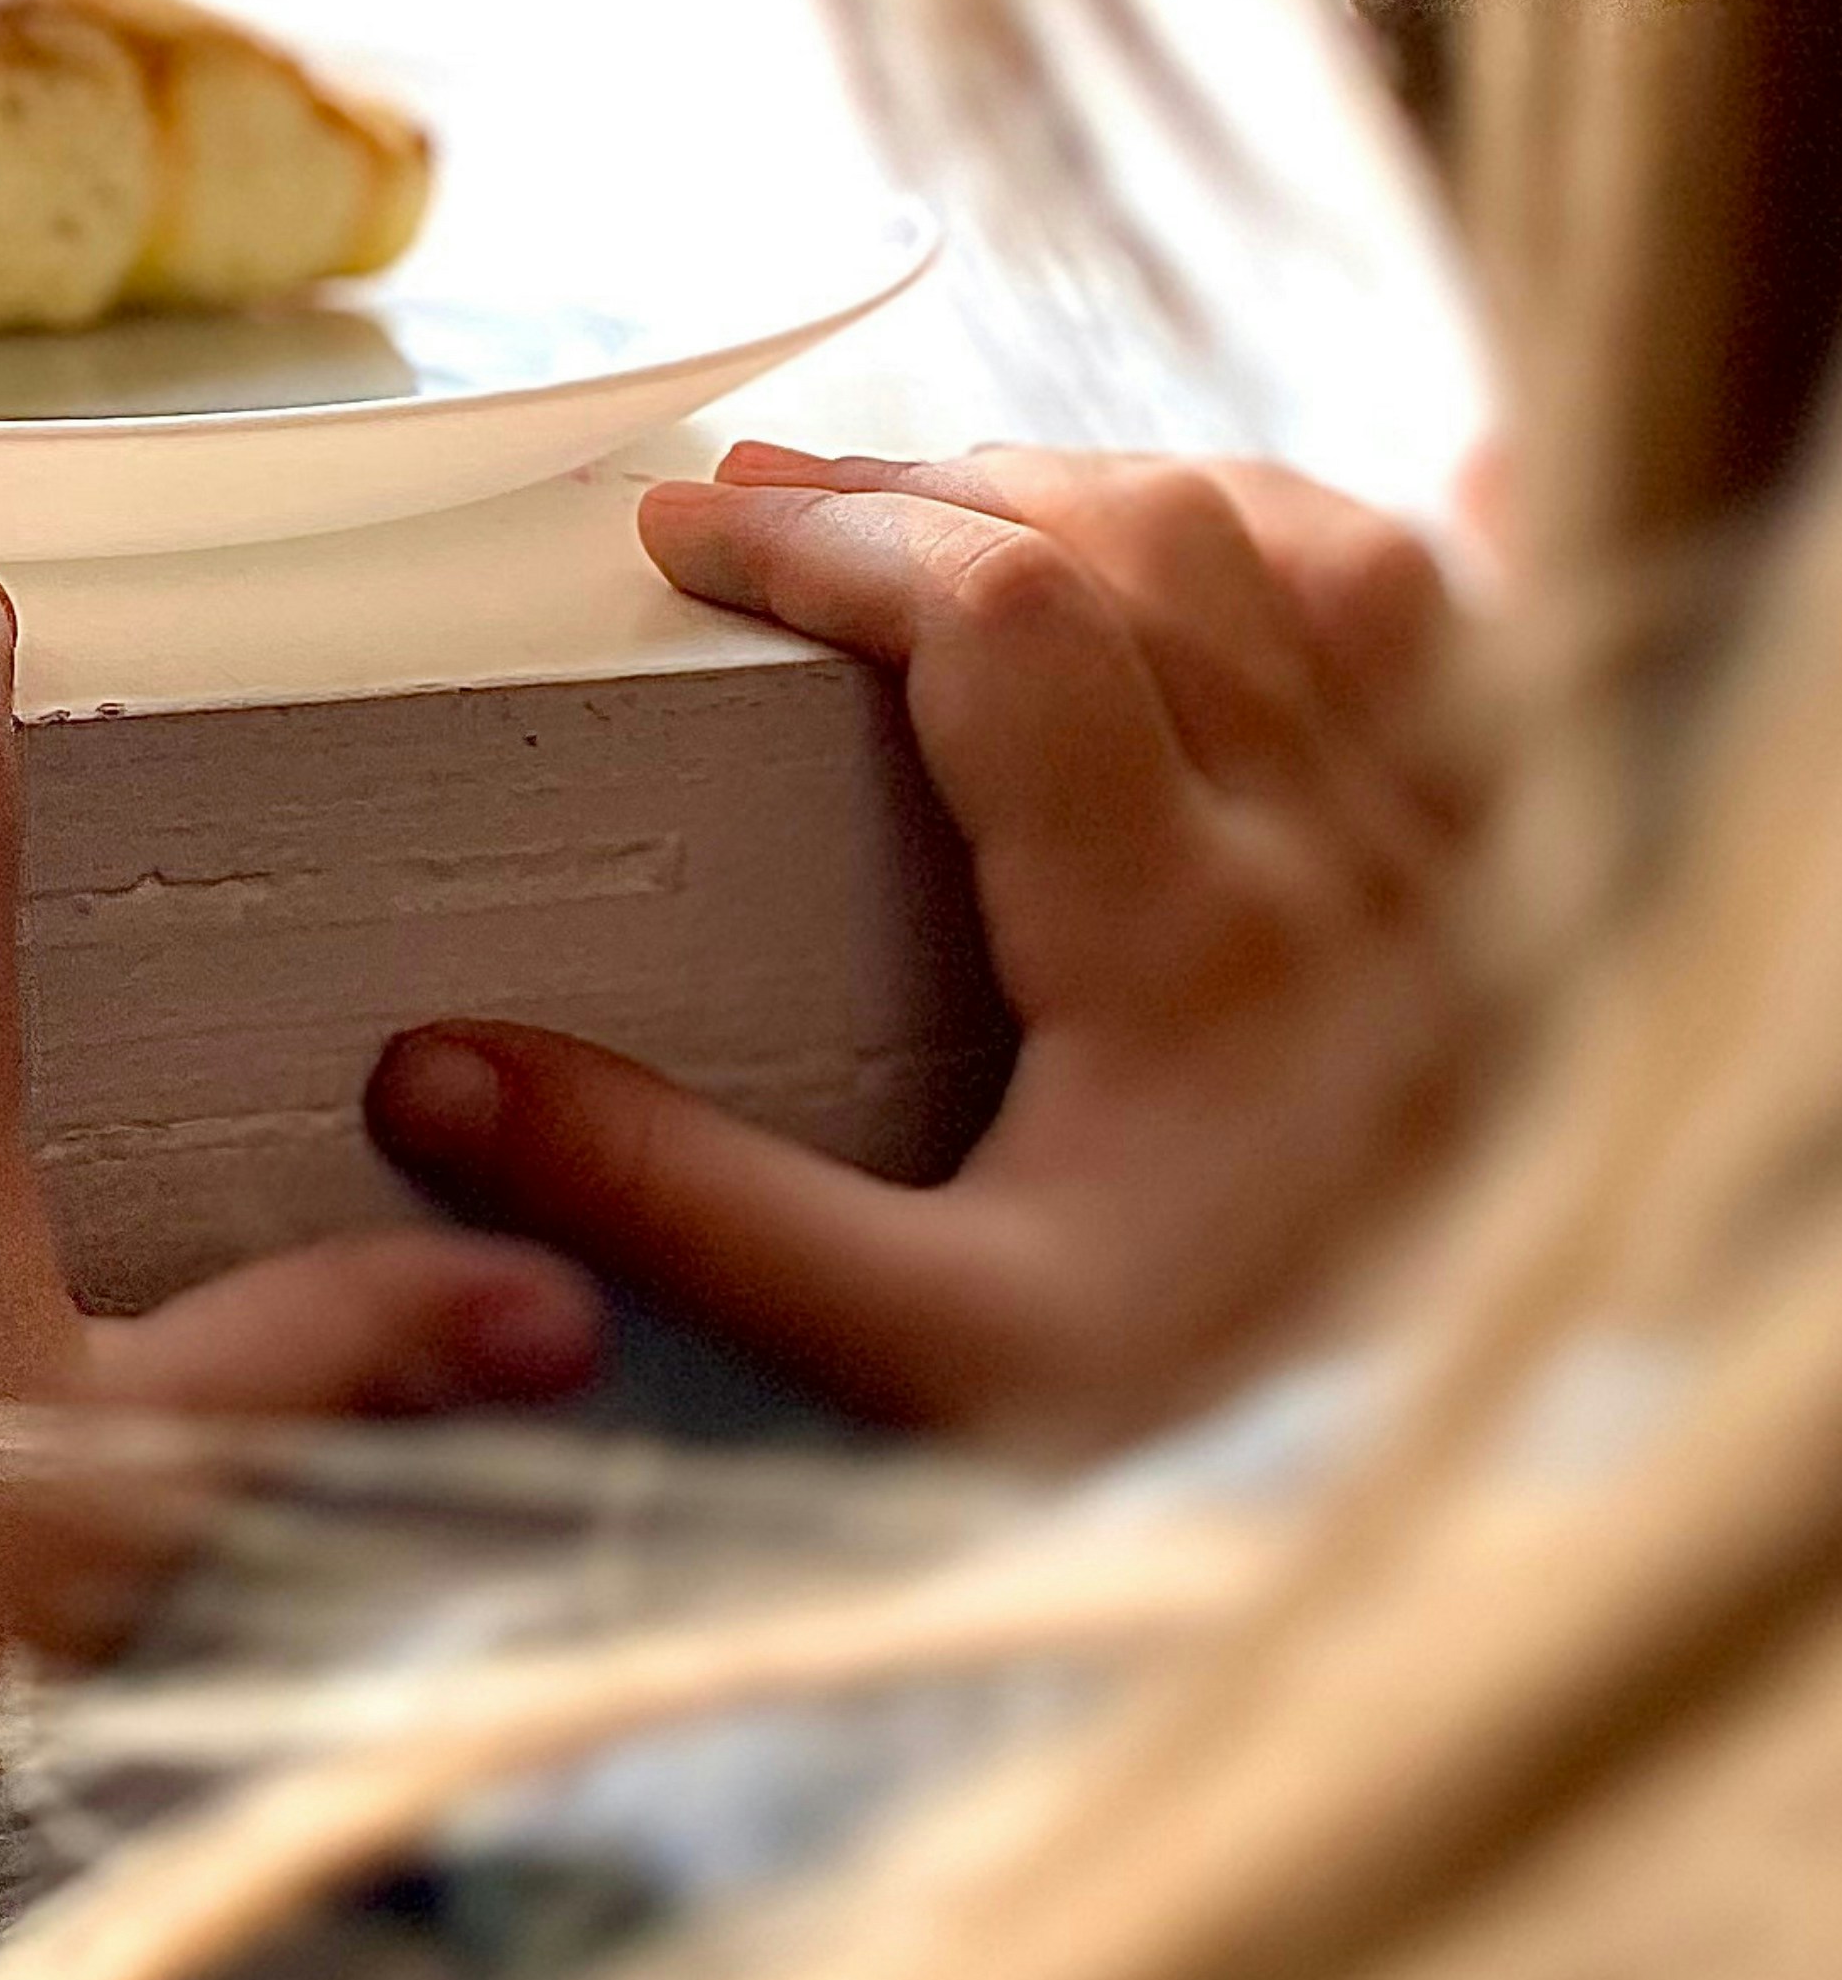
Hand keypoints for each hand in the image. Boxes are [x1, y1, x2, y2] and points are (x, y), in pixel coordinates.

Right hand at [368, 443, 1485, 1447]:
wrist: (1503, 1487)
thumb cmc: (1228, 1425)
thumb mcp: (925, 1359)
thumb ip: (687, 1214)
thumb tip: (441, 1075)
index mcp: (1187, 936)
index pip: (1001, 615)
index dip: (827, 537)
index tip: (683, 533)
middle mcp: (1348, 839)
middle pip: (1138, 532)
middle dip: (933, 491)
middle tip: (774, 512)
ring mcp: (1465, 836)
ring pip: (1304, 536)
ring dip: (1115, 493)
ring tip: (959, 512)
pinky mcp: (1539, 857)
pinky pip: (1468, 604)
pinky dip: (1326, 532)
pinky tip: (1240, 533)